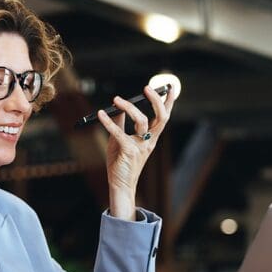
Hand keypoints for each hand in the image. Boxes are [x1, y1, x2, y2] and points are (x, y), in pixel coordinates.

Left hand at [96, 85, 175, 219]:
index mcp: (151, 138)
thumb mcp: (120, 140)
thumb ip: (121, 124)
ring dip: (129, 107)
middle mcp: (149, 141)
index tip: (170, 88)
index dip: (168, 102)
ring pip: (141, 121)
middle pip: (160, 117)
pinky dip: (108, 122)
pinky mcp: (129, 151)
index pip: (163, 117)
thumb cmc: (121, 162)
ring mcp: (141, 146)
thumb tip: (118, 107)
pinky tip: (101, 114)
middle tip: (147, 88)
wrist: (119, 184)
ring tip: (117, 99)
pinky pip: (119, 132)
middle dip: (156, 101)